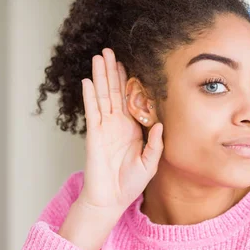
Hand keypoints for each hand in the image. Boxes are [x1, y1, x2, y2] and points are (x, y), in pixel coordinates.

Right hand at [79, 48, 163, 214]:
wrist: (111, 199)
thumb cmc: (130, 184)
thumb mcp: (150, 163)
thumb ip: (155, 144)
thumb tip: (161, 124)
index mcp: (132, 129)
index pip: (131, 100)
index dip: (130, 82)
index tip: (130, 64)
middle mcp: (117, 125)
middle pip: (115, 92)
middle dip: (112, 70)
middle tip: (110, 50)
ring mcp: (104, 128)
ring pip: (103, 96)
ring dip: (100, 76)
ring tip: (98, 57)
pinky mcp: (94, 135)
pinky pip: (92, 112)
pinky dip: (90, 96)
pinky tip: (88, 81)